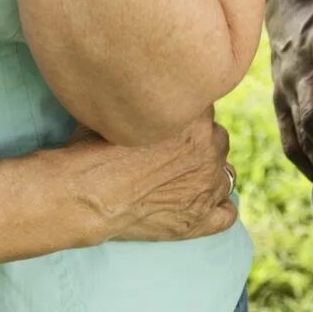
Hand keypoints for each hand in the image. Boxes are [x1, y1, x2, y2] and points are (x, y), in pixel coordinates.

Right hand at [57, 114, 238, 244]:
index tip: (168, 118)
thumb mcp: (117, 109)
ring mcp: (207, 189)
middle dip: (199, 141)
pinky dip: (219, 208)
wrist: (85, 194)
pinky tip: (201, 203)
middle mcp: (208, 152)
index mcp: (193, 119)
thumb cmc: (93, 149)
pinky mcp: (200, 221)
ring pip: (225, 174)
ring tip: (182, 176)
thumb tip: (138, 90)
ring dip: (208, 172)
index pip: (202, 106)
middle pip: (218, 138)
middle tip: (171, 147)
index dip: (183, 112)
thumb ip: (142, 101)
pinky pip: (227, 214)